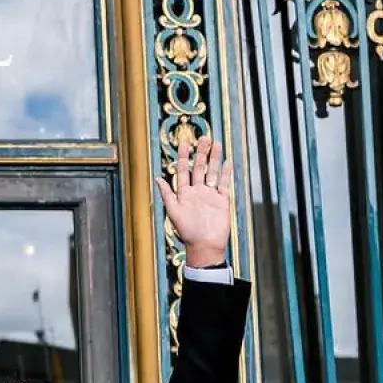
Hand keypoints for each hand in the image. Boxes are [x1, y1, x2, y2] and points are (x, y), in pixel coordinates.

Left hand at [157, 137, 233, 267]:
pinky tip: (226, 161)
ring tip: (215, 143)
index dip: (184, 156)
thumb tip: (157, 178)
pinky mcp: (221, 200)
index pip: (183, 170)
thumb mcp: (173, 211)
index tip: (184, 142)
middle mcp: (197, 191)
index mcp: (184, 193)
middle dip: (200, 152)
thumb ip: (166, 194)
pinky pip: (223, 183)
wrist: (205, 245)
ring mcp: (209, 195)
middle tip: (203, 137)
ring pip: (212, 172)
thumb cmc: (187, 231)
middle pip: (199, 167)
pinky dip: (225, 172)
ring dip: (213, 158)